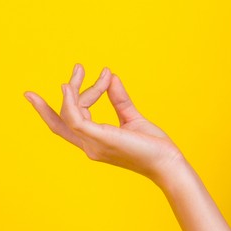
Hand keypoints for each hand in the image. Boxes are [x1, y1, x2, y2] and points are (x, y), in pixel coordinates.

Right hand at [25, 64, 185, 183]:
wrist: (167, 163)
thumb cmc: (153, 146)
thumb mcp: (132, 118)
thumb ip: (119, 99)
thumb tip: (111, 76)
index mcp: (95, 141)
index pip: (68, 123)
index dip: (73, 99)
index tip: (100, 74)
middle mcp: (90, 145)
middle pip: (63, 118)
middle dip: (66, 92)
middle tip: (78, 67)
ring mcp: (93, 144)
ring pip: (69, 115)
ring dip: (72, 90)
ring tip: (79, 69)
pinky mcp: (100, 139)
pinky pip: (75, 119)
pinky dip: (70, 102)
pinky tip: (69, 86)